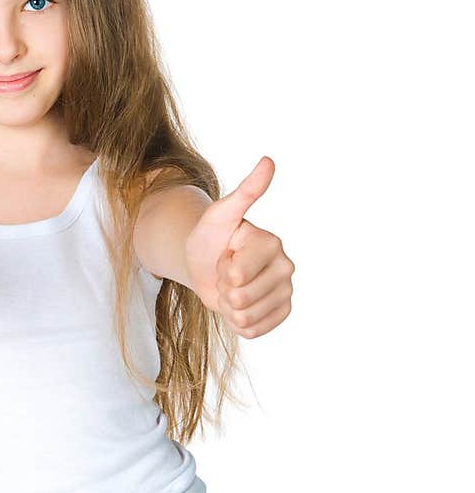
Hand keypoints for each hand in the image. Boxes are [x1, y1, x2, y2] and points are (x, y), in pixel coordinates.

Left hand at [184, 157, 294, 336]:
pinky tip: (238, 305)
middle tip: (226, 272)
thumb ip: (246, 192)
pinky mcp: (281, 312)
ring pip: (245, 318)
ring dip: (228, 307)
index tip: (225, 255)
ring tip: (230, 287)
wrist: (206, 263)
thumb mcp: (220, 215)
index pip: (238, 275)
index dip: (222, 270)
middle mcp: (286, 267)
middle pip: (241, 299)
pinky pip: (253, 331)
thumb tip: (268, 161)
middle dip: (223, 289)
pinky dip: (237, 323)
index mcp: (273, 244)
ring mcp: (285, 292)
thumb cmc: (210, 237)